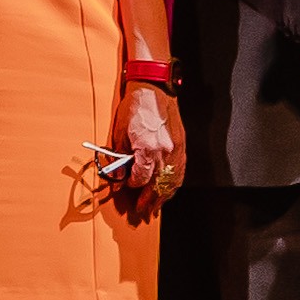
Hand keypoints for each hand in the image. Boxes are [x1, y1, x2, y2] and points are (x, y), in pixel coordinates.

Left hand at [107, 84, 184, 220]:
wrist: (154, 87)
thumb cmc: (135, 106)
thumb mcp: (120, 132)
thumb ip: (119, 156)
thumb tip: (118, 174)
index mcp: (148, 150)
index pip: (140, 179)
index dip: (132, 186)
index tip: (127, 187)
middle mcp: (165, 153)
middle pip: (158, 185)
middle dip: (150, 201)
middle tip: (143, 212)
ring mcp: (176, 150)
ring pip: (172, 182)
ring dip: (164, 196)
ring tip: (156, 207)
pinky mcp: (182, 145)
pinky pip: (180, 172)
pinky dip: (174, 184)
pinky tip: (169, 190)